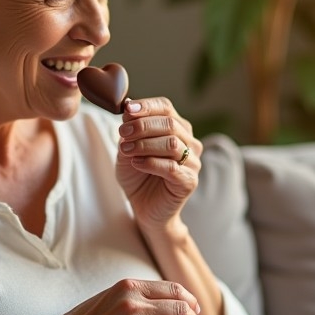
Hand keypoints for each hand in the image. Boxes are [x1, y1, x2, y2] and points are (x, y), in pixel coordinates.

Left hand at [115, 97, 202, 228]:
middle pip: (170, 124)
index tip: (127, 110)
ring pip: (172, 144)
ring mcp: (192, 162)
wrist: (144, 207)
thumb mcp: (127, 149)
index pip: (166, 108)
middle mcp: (189, 143)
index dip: (147, 106)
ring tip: (126, 150)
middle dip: (142, 126)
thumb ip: (129, 131)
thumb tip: (128, 109)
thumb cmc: (138, 176)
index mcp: (177, 129)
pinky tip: (137, 163)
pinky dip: (151, 162)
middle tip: (122, 133)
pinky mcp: (189, 181)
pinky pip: (172, 167)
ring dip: (145, 144)